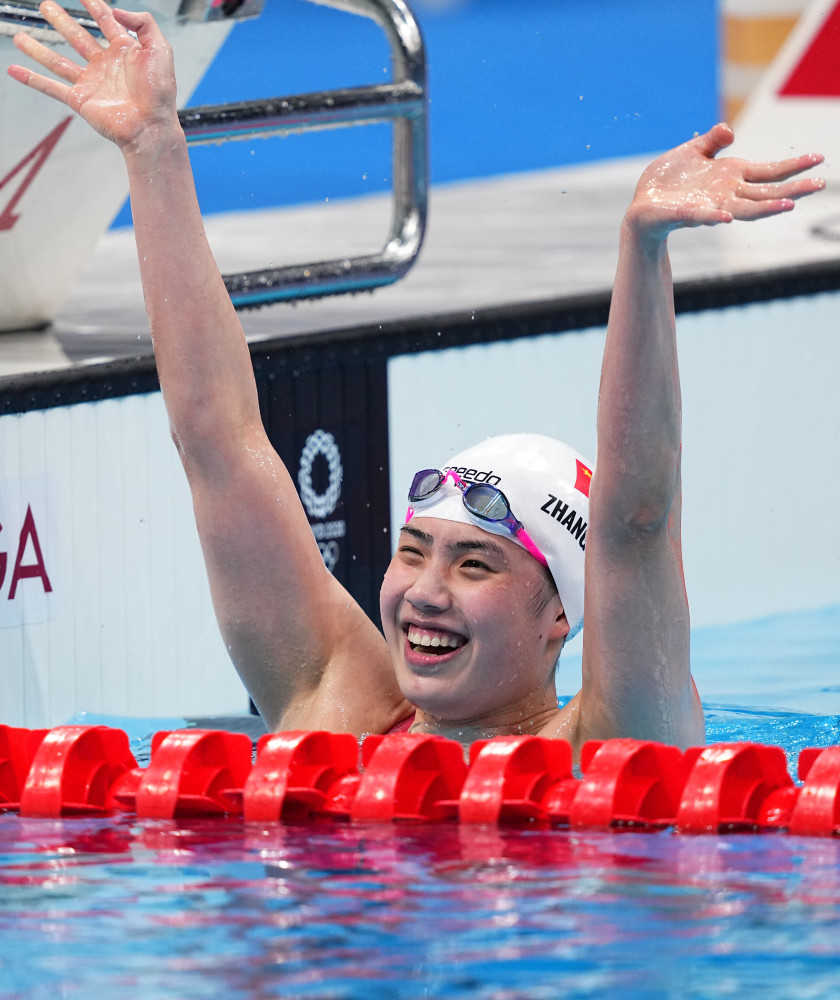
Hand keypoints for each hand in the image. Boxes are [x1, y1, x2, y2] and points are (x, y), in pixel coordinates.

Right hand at [7, 0, 177, 148]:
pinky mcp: (80, 100)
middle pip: (77, 37)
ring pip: (57, 61)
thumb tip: (117, 10)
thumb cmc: (160, 93)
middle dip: (61, 21)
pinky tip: (15, 70)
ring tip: (20, 36)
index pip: (106, 21)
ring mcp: (91, 82)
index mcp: (125, 51)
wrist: (151, 126)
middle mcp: (105, 65)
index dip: (94, 6)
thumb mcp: (161, 49)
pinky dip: (32, 80)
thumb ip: (144, 23)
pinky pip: (51, 88)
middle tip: (45, 6)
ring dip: (38, 49)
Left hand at [627, 123, 824, 242]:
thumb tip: (729, 129)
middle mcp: (726, 193)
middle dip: (792, 189)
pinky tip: (726, 217)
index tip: (818, 159)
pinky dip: (715, 216)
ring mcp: (710, 205)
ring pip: (744, 208)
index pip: (768, 171)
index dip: (792, 166)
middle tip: (819, 185)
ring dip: (765, 208)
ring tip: (788, 205)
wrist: (642, 205)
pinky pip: (704, 216)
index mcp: (730, 175)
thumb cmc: (668, 181)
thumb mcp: (692, 152)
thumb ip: (712, 142)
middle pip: (766, 192)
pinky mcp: (687, 213)